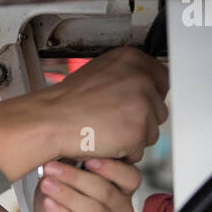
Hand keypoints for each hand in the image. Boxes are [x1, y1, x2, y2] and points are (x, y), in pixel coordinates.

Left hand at [30, 159, 138, 211]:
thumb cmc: (60, 201)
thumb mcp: (66, 176)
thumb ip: (77, 162)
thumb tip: (75, 144)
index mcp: (122, 191)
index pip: (130, 178)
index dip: (111, 168)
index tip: (87, 158)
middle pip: (107, 193)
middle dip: (77, 178)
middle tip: (52, 168)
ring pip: (94, 211)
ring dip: (67, 195)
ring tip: (47, 184)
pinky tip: (49, 203)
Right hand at [33, 47, 168, 162]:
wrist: (49, 121)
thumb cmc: (66, 102)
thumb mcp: (99, 73)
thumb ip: (126, 75)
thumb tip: (145, 83)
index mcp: (130, 58)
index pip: (162, 78)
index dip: (148, 96)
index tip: (135, 104)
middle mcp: (140, 78)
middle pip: (159, 108)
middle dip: (140, 120)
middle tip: (112, 120)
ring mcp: (141, 104)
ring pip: (151, 131)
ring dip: (132, 137)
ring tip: (106, 130)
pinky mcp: (137, 130)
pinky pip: (139, 149)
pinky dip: (123, 152)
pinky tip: (104, 141)